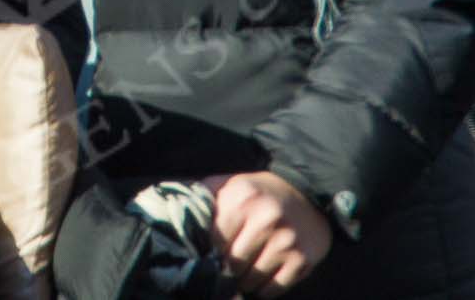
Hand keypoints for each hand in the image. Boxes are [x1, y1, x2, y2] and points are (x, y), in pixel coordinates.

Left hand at [198, 170, 331, 296]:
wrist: (305, 191)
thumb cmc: (257, 193)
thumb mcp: (229, 185)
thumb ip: (202, 198)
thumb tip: (169, 216)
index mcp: (243, 198)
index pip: (214, 241)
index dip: (210, 252)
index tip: (210, 255)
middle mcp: (266, 219)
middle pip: (232, 264)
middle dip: (226, 270)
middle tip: (225, 268)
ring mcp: (286, 241)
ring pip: (252, 280)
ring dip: (244, 282)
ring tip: (242, 273)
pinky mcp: (302, 259)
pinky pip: (274, 289)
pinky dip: (264, 290)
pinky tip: (261, 279)